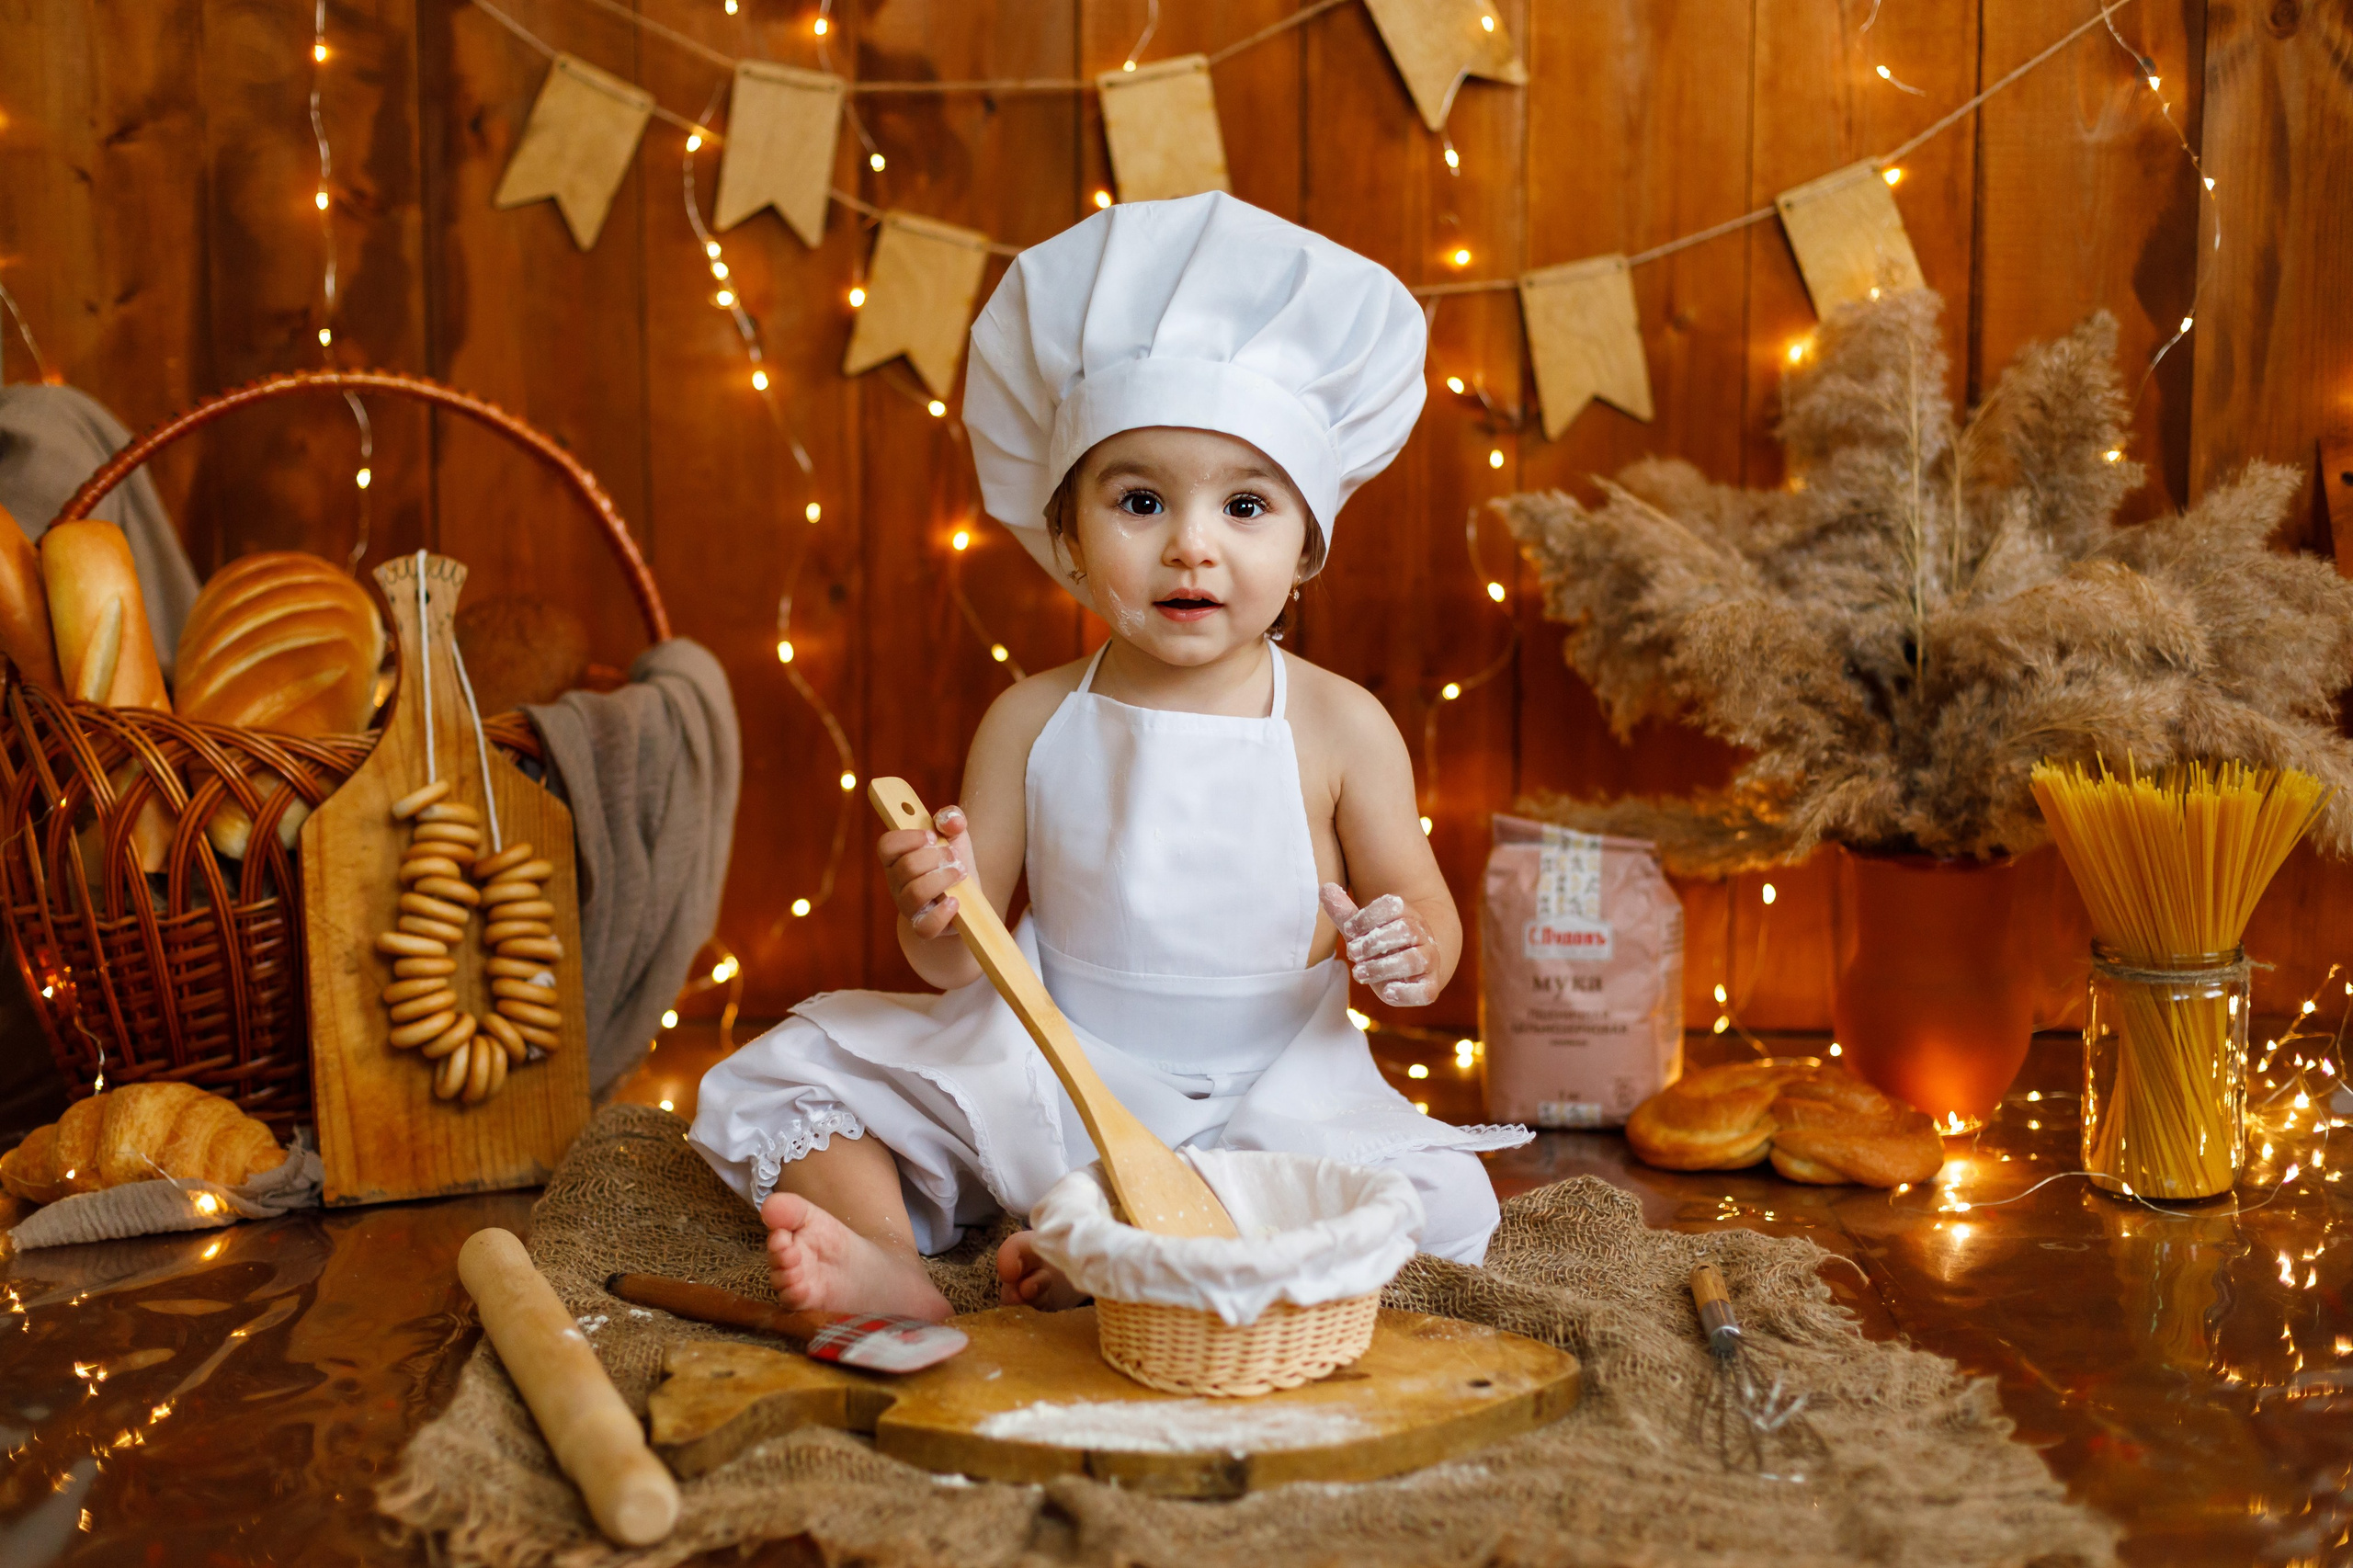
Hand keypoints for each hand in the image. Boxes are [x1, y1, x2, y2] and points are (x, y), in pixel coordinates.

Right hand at [879, 804, 977, 939]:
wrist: (964, 901)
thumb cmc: (953, 863)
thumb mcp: (955, 836)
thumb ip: (952, 819)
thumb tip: (950, 820)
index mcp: (897, 858)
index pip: (886, 845)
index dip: (909, 838)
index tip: (932, 836)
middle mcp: (897, 883)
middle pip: (906, 867)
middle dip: (935, 857)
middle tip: (954, 857)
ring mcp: (908, 907)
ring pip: (915, 893)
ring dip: (943, 879)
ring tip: (960, 874)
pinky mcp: (924, 927)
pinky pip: (925, 926)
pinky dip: (942, 913)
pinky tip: (956, 901)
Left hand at [1319, 883, 1438, 1006]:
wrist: (1409, 973)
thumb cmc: (1381, 948)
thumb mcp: (1363, 931)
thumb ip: (1346, 914)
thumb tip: (1325, 888)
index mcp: (1407, 915)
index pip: (1393, 906)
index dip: (1367, 917)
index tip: (1348, 929)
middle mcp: (1423, 935)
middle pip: (1405, 930)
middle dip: (1373, 942)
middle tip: (1353, 953)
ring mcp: (1429, 961)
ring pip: (1414, 960)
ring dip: (1382, 967)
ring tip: (1359, 972)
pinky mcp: (1429, 987)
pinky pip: (1426, 990)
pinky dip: (1405, 993)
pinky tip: (1386, 991)